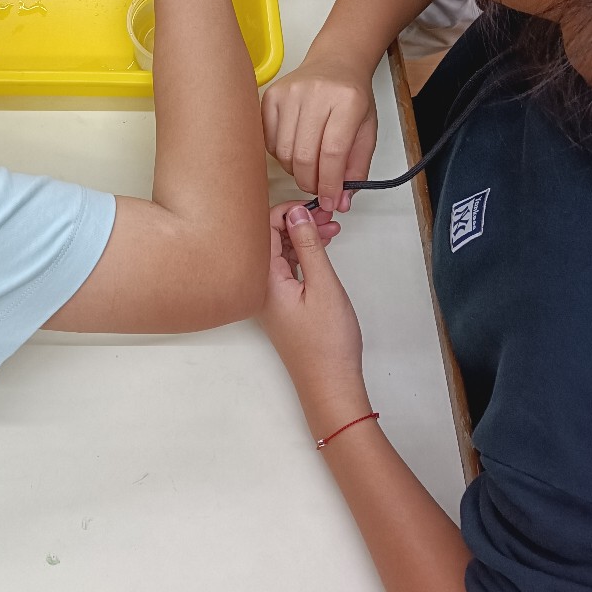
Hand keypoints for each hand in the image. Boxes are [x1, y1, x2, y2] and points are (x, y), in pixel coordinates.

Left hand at [260, 203, 368, 432]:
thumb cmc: (327, 344)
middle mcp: (260, 286)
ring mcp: (270, 296)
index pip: (262, 229)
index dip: (286, 211)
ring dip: (303, 237)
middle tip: (327, 217)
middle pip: (269, 238)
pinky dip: (304, 254)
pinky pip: (288, 267)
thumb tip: (297, 214)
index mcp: (263, 280)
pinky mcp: (282, 303)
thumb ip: (308, 246)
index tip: (312, 207)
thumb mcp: (323, 286)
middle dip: (297, 221)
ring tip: (332, 230)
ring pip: (281, 252)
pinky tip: (322, 248)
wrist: (330, 384)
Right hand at [261, 53, 376, 211]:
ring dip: (296, 170)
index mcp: (347, 100)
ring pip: (283, 152)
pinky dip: (281, 155)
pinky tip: (295, 148)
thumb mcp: (366, 131)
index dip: (330, 184)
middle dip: (311, 183)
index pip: (333, 153)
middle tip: (318, 189)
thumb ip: (357, 169)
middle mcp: (316, 93)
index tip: (331, 201)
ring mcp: (289, 93)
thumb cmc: (352, 97)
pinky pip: (269, 140)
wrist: (335, 62)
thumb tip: (341, 202)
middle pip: (305, 155)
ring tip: (309, 167)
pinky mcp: (270, 95)